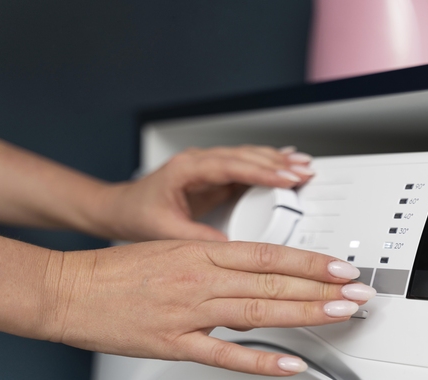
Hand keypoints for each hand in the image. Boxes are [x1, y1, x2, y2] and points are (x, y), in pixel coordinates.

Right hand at [43, 241, 375, 375]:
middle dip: (320, 288)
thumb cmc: (118, 268)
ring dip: (303, 314)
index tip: (340, 266)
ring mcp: (188, 312)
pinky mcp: (172, 343)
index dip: (309, 260)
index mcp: (200, 251)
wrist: (69, 288)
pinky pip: (223, 355)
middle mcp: (199, 278)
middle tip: (356, 292)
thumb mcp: (173, 248)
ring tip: (339, 315)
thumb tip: (257, 276)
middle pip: (272, 282)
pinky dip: (260, 362)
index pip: (268, 254)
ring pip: (256, 312)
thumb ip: (216, 261)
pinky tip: (290, 366)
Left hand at [93, 145, 313, 241]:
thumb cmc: (136, 213)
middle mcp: (199, 162)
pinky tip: (285, 165)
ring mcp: (209, 167)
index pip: (230, 166)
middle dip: (278, 164)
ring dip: (277, 162)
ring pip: (248, 158)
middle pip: (246, 157)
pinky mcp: (215, 176)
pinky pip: (246, 167)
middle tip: (305, 171)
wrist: (121, 208)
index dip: (261, 172)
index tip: (286, 179)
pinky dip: (268, 167)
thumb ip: (198, 238)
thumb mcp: (166, 231)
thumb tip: (231, 250)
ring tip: (304, 167)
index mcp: (186, 169)